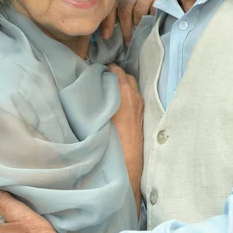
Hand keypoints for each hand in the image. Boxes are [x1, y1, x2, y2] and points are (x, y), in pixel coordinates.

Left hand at [101, 0, 168, 45]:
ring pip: (139, 11)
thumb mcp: (139, 1)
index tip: (107, 36)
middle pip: (125, 8)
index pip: (113, 4)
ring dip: (139, 25)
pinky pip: (154, 10)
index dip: (108, 21)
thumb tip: (110, 32)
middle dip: (125, 28)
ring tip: (142, 33)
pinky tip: (154, 24)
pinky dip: (153, 19)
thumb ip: (128, 11)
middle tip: (127, 42)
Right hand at [109, 63, 143, 213]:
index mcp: (124, 93)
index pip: (117, 71)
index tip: (97, 71)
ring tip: (108, 88)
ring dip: (122, 84)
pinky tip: (117, 101)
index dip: (106, 70)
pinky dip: (127, 93)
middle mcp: (135, 96)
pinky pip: (135, 96)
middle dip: (116, 74)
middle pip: (127, 76)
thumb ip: (97, 99)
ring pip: (132, 86)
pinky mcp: (142, 115)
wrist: (126, 163)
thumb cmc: (110, 140)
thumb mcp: (98, 117)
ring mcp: (140, 105)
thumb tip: (91, 87)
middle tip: (102, 78)